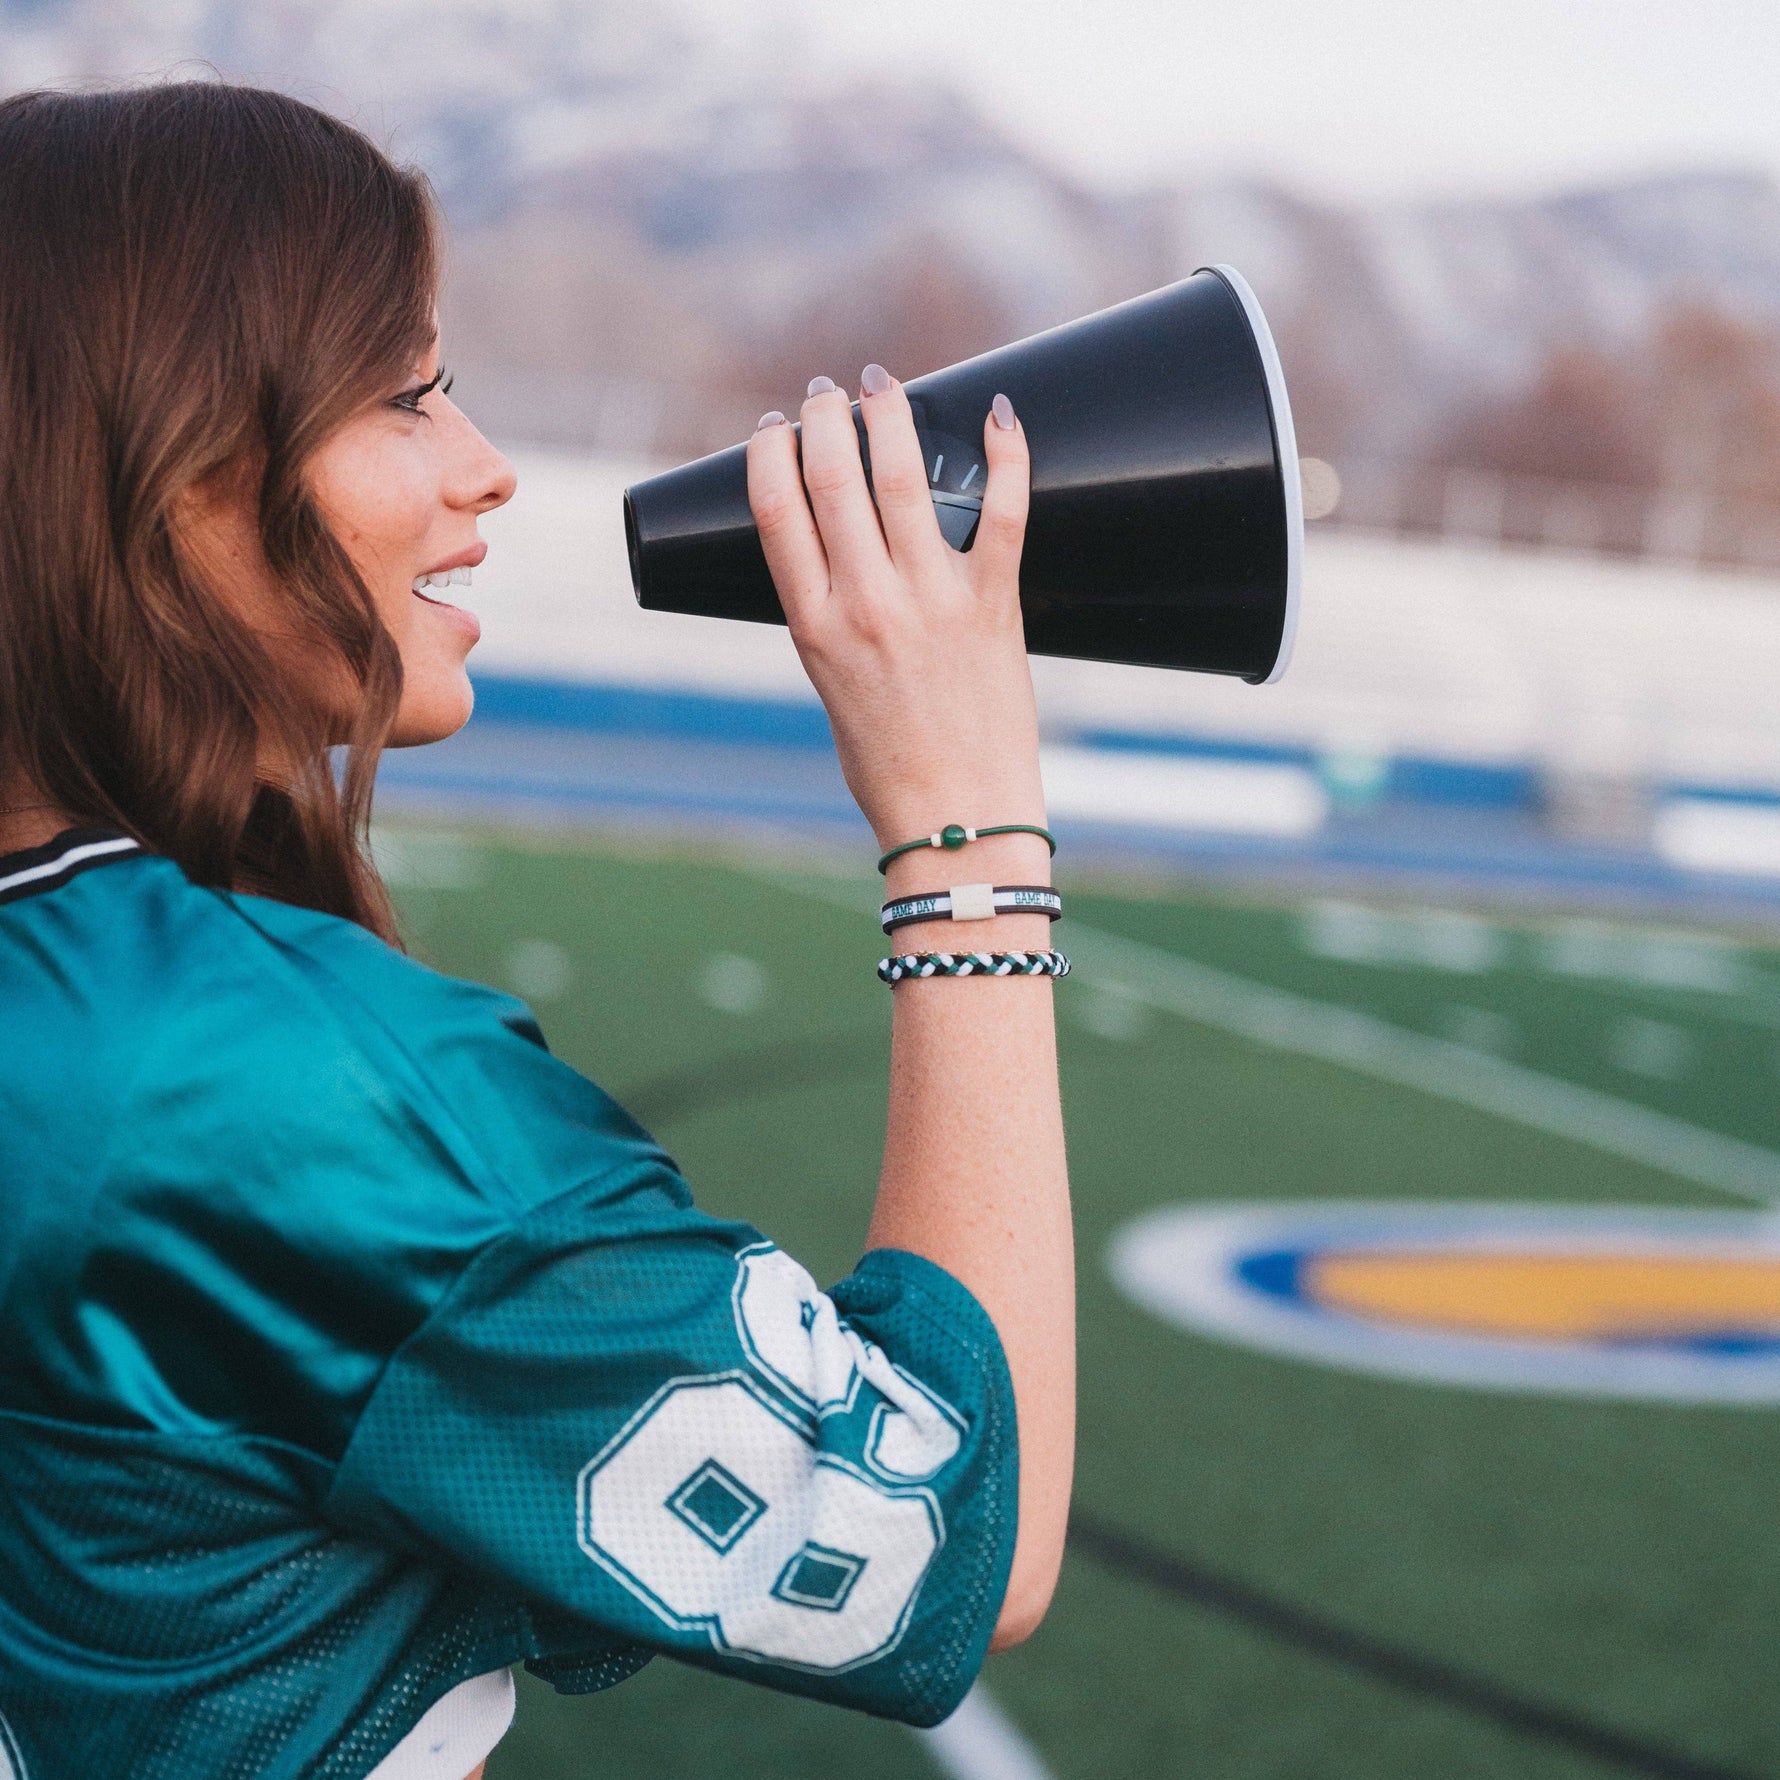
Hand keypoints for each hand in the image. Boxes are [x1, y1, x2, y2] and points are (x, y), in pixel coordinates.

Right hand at [746, 369, 1040, 850]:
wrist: (958, 820)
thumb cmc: (890, 766)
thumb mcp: (831, 686)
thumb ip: (829, 619)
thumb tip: (840, 556)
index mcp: (814, 626)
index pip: (775, 509)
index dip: (768, 452)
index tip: (773, 426)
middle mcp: (866, 604)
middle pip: (832, 476)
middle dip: (823, 416)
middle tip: (827, 392)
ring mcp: (931, 602)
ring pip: (904, 476)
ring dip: (891, 414)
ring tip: (884, 387)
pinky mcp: (993, 607)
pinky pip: (1002, 511)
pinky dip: (1005, 453)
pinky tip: (996, 413)